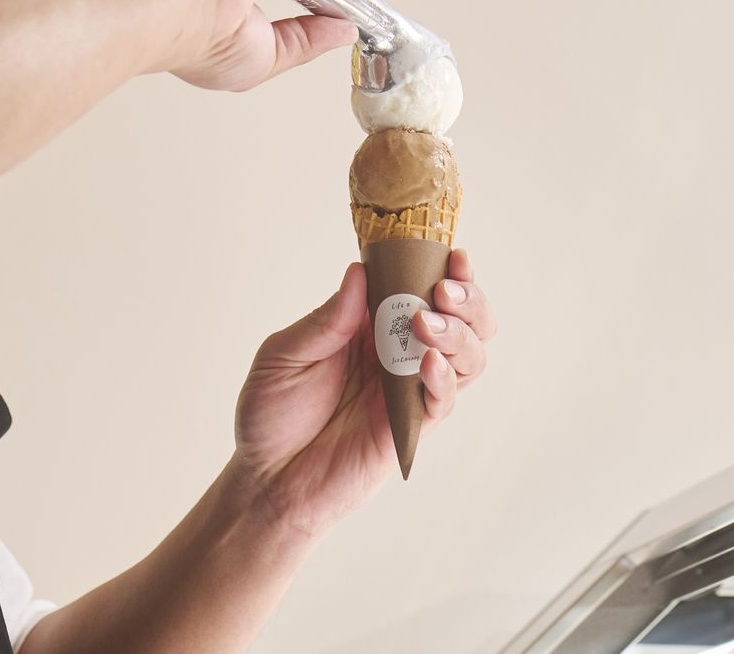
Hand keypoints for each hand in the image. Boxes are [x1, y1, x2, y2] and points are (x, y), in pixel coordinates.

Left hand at [229, 249, 494, 539]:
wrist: (267, 480)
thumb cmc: (271, 414)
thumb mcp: (283, 356)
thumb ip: (325, 321)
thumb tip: (359, 272)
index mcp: (369, 324)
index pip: (418, 286)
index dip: (441, 267)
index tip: (451, 253)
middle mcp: (397, 352)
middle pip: (462, 318)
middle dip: (467, 298)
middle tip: (444, 290)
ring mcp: (409, 389)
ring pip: (467, 355)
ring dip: (458, 333)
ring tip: (428, 323)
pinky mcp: (411, 427)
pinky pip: (445, 399)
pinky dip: (445, 377)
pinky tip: (426, 363)